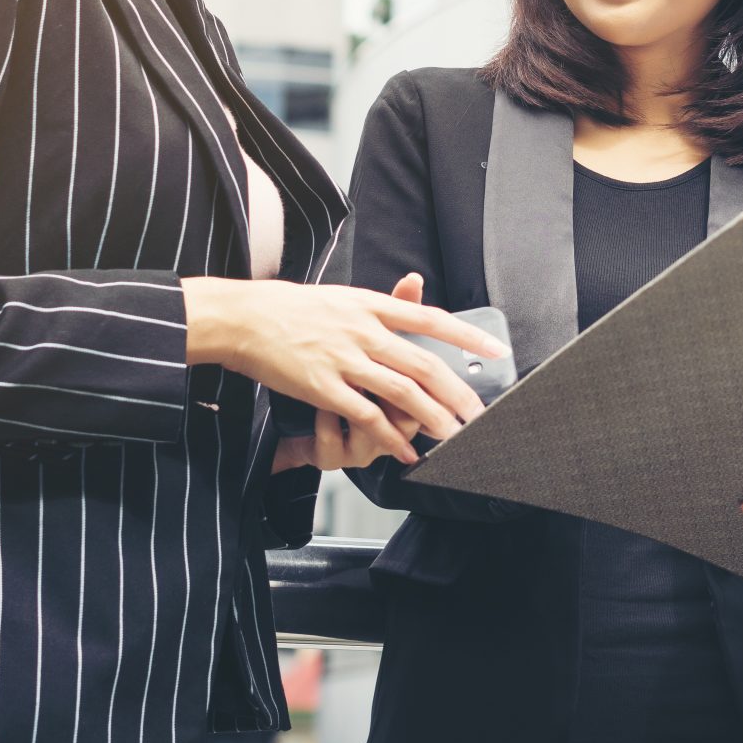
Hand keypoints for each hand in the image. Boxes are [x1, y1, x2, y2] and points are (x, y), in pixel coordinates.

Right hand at [185, 271, 499, 464]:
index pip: (431, 319)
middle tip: (479, 412)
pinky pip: (366, 416)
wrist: (246, 318)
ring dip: (432, 418)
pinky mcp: (324, 387)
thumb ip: (380, 304)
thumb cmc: (291, 308)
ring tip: (452, 435)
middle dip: (457, 392)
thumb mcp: (342, 296)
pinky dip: (389, 437)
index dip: (467, 336)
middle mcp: (363, 331)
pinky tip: (404, 451)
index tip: (497, 350)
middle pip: (424, 364)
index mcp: (370, 306)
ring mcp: (345, 360)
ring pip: (402, 393)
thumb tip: (413, 291)